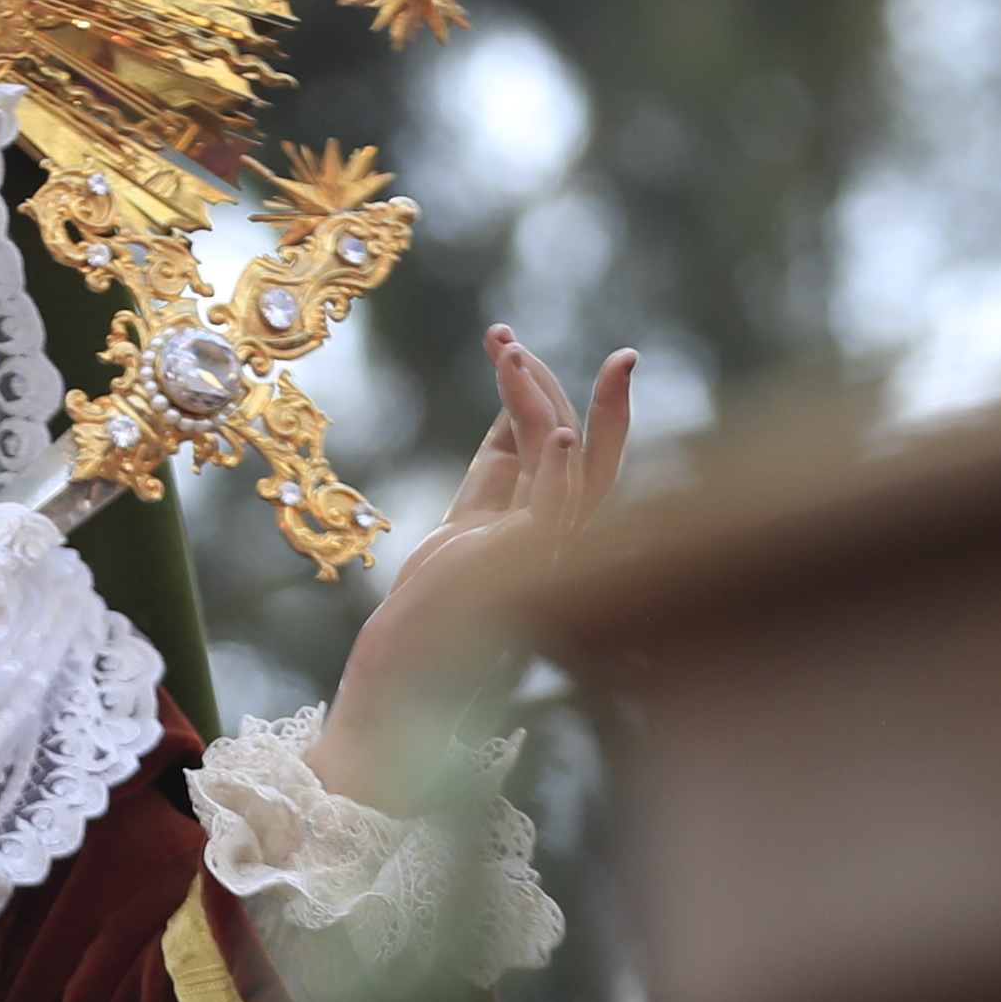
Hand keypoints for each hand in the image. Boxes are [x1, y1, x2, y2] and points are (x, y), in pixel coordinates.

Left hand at [324, 331, 637, 812]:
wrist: (405, 658)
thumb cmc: (434, 599)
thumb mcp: (467, 515)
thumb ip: (497, 467)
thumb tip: (512, 407)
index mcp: (548, 522)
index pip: (562, 445)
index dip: (541, 391)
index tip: (509, 343)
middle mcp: (561, 536)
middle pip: (592, 453)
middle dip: (593, 397)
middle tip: (594, 347)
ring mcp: (550, 552)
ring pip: (573, 465)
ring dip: (541, 402)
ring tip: (507, 351)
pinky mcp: (528, 567)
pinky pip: (559, 512)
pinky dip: (562, 470)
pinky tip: (557, 431)